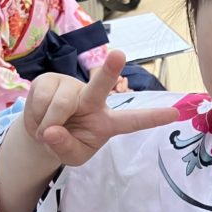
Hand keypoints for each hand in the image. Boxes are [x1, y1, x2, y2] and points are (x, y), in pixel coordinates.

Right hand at [23, 50, 175, 166]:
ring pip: (61, 104)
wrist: (41, 132)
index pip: (133, 121)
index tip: (175, 113)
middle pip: (101, 85)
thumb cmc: (65, 143)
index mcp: (108, 122)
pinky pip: (41, 98)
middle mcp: (93, 100)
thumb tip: (52, 130)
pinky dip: (36, 114)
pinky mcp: (51, 79)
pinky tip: (40, 115)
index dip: (153, 118)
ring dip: (48, 122)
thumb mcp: (71, 156)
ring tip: (48, 128)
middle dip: (110, 70)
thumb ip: (66, 147)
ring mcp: (72, 87)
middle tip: (119, 54)